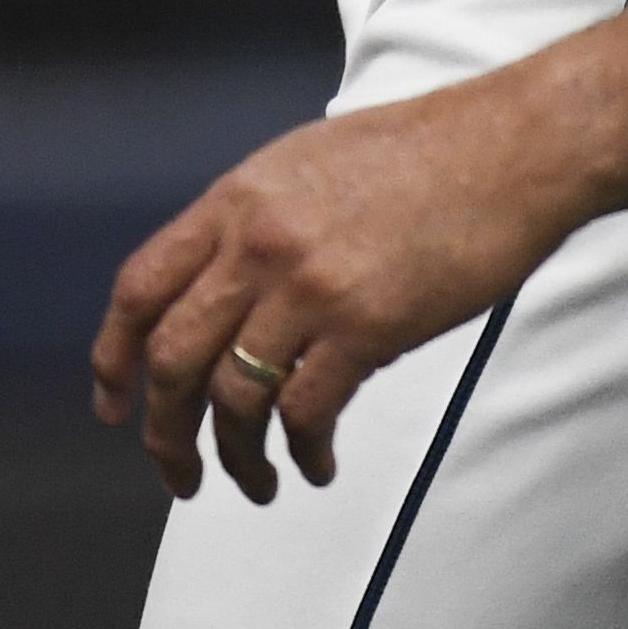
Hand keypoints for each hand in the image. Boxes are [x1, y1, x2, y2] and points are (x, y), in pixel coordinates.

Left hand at [91, 78, 592, 503]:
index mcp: (238, 198)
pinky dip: (302, 450)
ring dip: (236, 458)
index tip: (114, 404)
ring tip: (254, 482)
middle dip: (165, 432)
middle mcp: (259, 241)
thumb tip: (222, 288)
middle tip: (179, 473)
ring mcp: (310, 284)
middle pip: (174, 357)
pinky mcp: (366, 325)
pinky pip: (305, 412)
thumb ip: (255, 220)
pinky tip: (317, 461)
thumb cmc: (426, 151)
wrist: (514, 146)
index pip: (141, 287)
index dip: (113, 355)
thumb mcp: (309, 163)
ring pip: (233, 397)